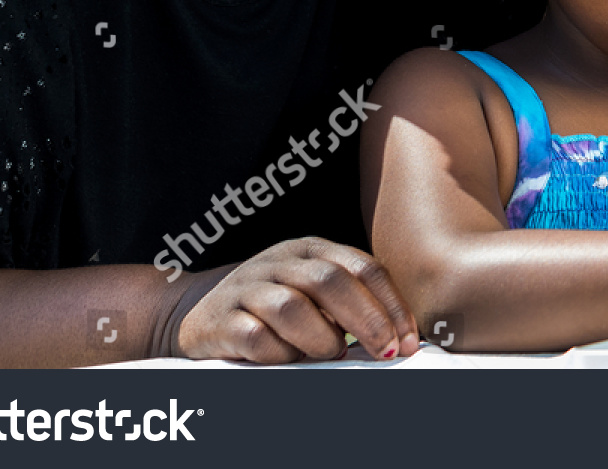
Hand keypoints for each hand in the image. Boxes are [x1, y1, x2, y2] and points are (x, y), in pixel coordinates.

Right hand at [175, 238, 419, 363]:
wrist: (199, 311)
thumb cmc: (273, 306)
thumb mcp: (313, 292)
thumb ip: (350, 302)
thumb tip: (399, 337)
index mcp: (311, 249)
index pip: (362, 267)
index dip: (391, 304)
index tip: (408, 340)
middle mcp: (280, 262)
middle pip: (330, 281)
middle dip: (367, 320)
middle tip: (386, 352)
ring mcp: (247, 288)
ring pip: (292, 307)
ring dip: (320, 338)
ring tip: (330, 353)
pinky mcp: (220, 320)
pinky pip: (255, 337)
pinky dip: (279, 354)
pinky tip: (287, 359)